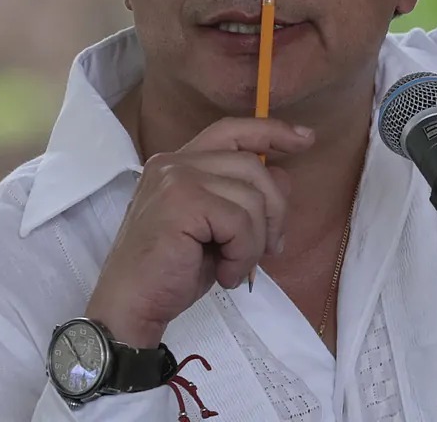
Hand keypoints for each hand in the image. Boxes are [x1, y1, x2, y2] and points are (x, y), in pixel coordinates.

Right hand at [84, 117, 311, 347]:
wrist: (131, 306)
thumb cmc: (171, 272)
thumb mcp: (217, 231)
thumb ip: (242, 199)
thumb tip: (284, 175)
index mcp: (178, 163)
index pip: (231, 131)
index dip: (270, 131)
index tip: (304, 138)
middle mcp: (174, 162)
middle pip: (251, 165)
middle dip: (276, 208)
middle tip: (272, 248)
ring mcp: (176, 179)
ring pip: (251, 197)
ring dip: (256, 242)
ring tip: (236, 268)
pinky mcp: (182, 202)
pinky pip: (240, 222)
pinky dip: (243, 254)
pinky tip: (225, 274)